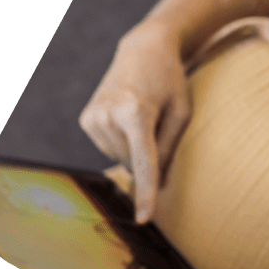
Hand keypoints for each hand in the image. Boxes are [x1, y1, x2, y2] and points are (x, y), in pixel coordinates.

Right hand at [79, 23, 191, 223]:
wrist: (144, 50)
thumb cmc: (170, 82)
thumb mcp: (182, 112)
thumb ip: (171, 149)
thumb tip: (157, 187)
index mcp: (136, 112)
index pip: (143, 162)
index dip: (145, 192)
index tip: (143, 218)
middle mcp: (108, 115)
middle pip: (134, 163)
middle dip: (151, 155)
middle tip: (158, 121)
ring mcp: (93, 117)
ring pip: (121, 159)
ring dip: (137, 148)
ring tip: (143, 115)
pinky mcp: (86, 120)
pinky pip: (111, 150)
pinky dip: (125, 142)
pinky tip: (129, 117)